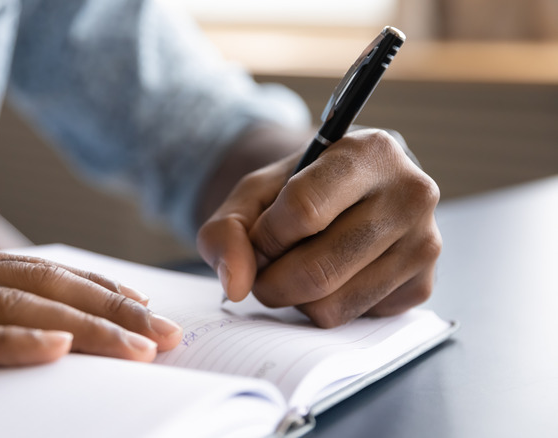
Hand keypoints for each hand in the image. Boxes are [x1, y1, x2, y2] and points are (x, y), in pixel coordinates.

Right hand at [0, 236, 181, 376]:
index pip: (38, 273)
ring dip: (84, 324)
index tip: (143, 307)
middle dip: (112, 309)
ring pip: (13, 306)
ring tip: (139, 345)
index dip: (96, 289)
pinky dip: (7, 341)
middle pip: (44, 286)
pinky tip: (53, 347)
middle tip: (167, 333)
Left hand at [197, 129, 440, 327]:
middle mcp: (411, 194)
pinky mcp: (424, 286)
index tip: (259, 238)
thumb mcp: (253, 193)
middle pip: (317, 270)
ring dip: (296, 299)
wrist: (348, 196)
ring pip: (332, 305)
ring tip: (297, 268)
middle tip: (264, 269)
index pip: (303, 211)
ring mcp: (425, 244)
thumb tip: (237, 286)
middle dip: (271, 281)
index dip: (265, 237)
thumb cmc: (298, 190)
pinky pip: (353, 320)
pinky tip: (332, 277)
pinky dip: (326, 307)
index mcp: (371, 151)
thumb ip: (227, 230)